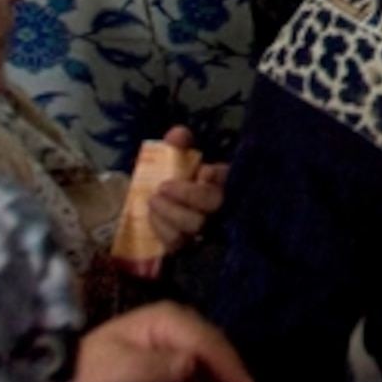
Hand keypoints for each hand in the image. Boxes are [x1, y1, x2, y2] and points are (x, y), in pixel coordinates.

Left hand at [66, 302, 264, 381]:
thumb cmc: (90, 374)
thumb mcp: (116, 370)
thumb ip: (153, 366)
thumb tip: (191, 362)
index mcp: (167, 320)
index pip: (205, 341)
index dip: (227, 364)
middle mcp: (182, 332)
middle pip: (219, 356)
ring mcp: (186, 353)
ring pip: (221, 374)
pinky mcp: (185, 376)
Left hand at [142, 125, 227, 258]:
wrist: (164, 216)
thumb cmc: (179, 184)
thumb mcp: (182, 161)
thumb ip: (181, 146)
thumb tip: (178, 133)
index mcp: (225, 185)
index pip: (228, 181)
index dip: (218, 178)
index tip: (203, 172)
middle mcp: (221, 209)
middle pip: (213, 206)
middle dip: (188, 196)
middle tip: (163, 188)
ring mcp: (206, 231)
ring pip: (194, 227)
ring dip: (171, 214)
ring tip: (153, 201)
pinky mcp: (188, 248)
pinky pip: (177, 244)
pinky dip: (163, 230)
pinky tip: (153, 216)